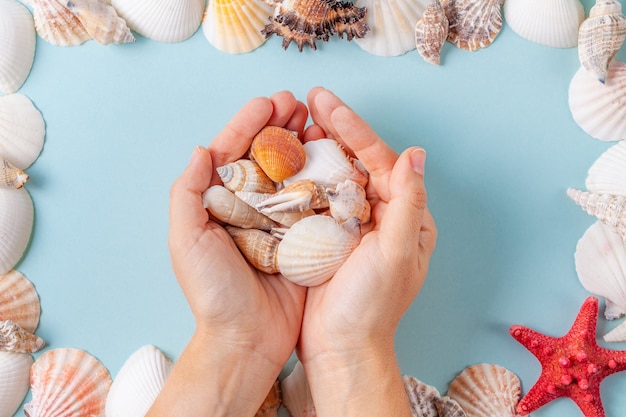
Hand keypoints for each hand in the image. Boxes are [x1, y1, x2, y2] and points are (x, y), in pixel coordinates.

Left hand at [148, 91, 307, 416]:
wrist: (247, 339)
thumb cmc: (212, 293)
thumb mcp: (187, 241)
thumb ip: (187, 194)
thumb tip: (201, 149)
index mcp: (219, 203)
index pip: (233, 152)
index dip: (249, 124)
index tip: (270, 103)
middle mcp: (249, 207)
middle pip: (266, 155)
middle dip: (282, 126)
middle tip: (300, 104)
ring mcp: (278, 220)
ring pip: (293, 171)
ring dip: (305, 144)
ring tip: (319, 121)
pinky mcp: (303, 237)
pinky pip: (314, 199)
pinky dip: (324, 176)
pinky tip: (336, 157)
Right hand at [298, 87, 437, 416]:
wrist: (340, 347)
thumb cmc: (371, 306)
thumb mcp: (396, 254)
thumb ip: (407, 203)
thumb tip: (417, 153)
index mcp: (405, 216)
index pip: (383, 161)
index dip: (356, 130)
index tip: (328, 105)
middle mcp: (383, 215)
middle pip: (360, 161)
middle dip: (337, 128)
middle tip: (312, 99)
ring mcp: (354, 224)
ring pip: (338, 174)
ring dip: (320, 146)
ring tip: (299, 119)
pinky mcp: (329, 235)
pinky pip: (318, 196)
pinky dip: (305, 175)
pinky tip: (289, 157)